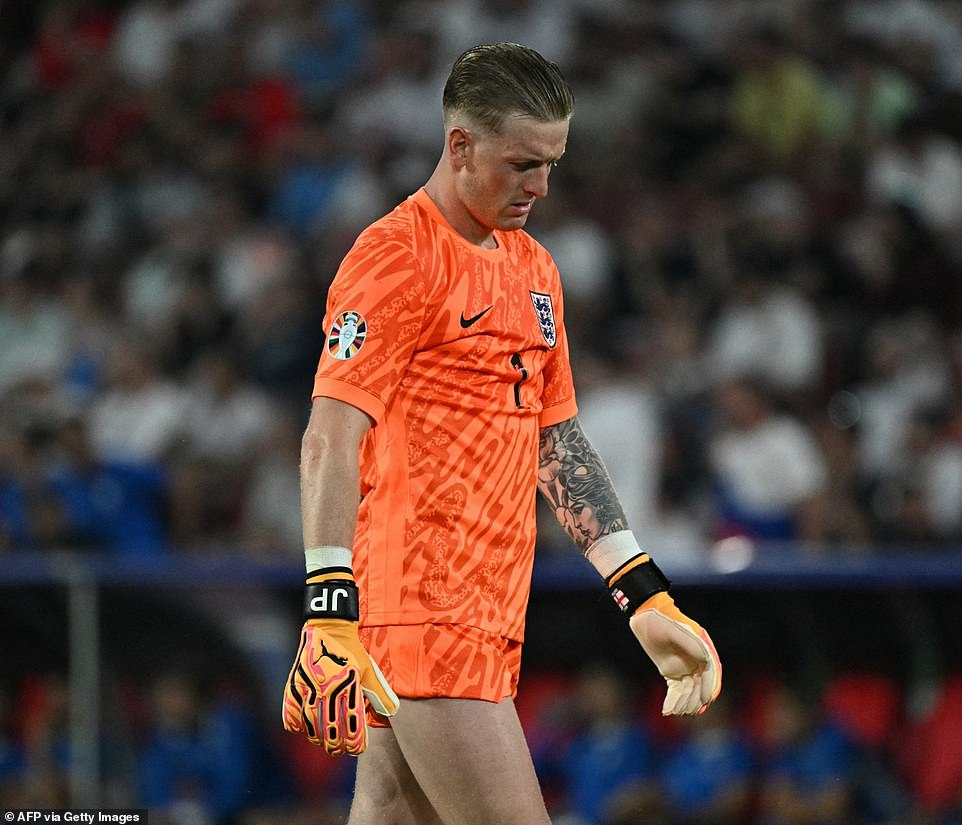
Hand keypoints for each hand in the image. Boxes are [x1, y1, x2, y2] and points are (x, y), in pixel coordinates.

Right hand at [282, 574, 398, 755]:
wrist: (328, 627)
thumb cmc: (351, 650)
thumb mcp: (368, 669)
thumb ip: (379, 692)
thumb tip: (392, 712)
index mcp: (349, 685)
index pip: (352, 723)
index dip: (355, 741)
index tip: (358, 749)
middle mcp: (328, 688)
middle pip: (330, 728)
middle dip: (336, 745)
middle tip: (339, 751)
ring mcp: (309, 687)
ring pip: (311, 724)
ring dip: (317, 738)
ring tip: (324, 744)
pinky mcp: (294, 683)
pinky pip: (291, 711)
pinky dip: (295, 724)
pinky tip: (302, 729)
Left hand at [629, 592, 721, 715]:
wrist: (645, 616)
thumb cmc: (660, 621)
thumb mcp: (673, 630)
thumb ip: (689, 644)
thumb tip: (706, 661)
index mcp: (702, 648)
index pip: (710, 672)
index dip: (709, 686)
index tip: (706, 700)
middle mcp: (697, 660)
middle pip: (701, 685)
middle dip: (696, 699)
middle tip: (688, 711)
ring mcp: (685, 668)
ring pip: (689, 691)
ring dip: (684, 703)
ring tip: (675, 712)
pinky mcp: (673, 672)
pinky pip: (676, 691)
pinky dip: (673, 701)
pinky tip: (667, 710)